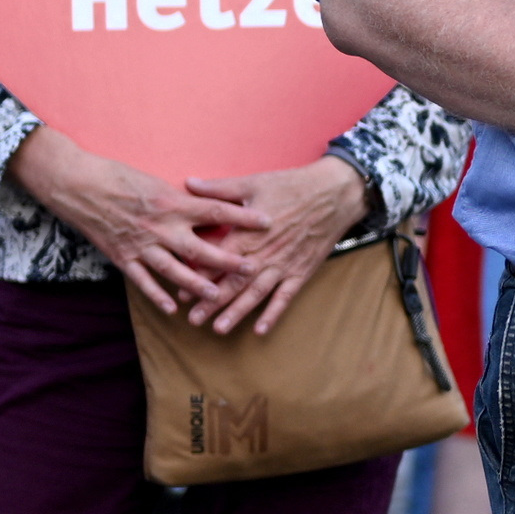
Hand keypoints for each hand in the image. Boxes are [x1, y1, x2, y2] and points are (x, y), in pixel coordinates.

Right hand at [7, 127, 251, 319]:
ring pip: (175, 268)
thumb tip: (209, 207)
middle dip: (228, 259)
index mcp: (172, 201)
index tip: (269, 221)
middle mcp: (160, 225)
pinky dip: (157, 295)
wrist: (78, 185)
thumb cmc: (119, 177)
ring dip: (197, 283)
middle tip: (253, 268)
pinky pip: (143, 280)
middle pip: (201, 246)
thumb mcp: (156, 182)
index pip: (216, 210)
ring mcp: (142, 243)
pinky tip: (172, 308)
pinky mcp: (123, 257)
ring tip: (218, 294)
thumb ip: (182, 200)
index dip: (243, 216)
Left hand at [158, 157, 378, 335]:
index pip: (218, 260)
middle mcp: (264, 254)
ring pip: (256, 294)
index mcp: (248, 234)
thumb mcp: (252, 183)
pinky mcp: (300, 271)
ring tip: (219, 329)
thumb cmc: (291, 186)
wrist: (333, 194)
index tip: (181, 292)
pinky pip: (285, 297)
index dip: (199, 276)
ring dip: (237, 313)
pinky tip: (261, 330)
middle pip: (234, 283)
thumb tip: (188, 183)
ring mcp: (283, 266)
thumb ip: (219, 189)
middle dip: (212, 303)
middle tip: (193, 319)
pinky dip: (274, 314)